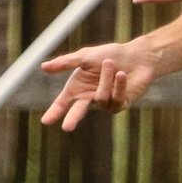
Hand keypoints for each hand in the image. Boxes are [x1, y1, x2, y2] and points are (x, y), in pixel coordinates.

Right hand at [39, 42, 154, 131]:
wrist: (137, 56)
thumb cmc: (111, 54)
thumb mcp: (86, 56)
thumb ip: (66, 63)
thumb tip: (44, 66)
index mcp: (78, 88)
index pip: (63, 102)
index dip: (54, 111)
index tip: (45, 121)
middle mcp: (89, 98)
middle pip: (78, 111)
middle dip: (73, 118)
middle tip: (67, 128)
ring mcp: (105, 103)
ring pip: (101, 97)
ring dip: (105, 78)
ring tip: (110, 63)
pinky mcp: (120, 105)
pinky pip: (116, 98)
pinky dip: (118, 84)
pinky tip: (122, 74)